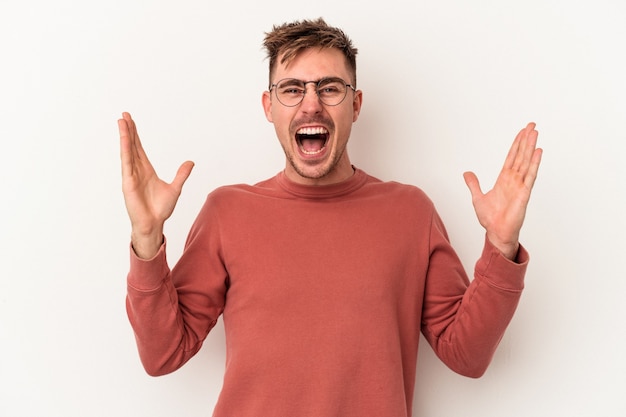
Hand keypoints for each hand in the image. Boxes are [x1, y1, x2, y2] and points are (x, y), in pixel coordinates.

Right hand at [119, 112, 193, 257]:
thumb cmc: (161, 210)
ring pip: (127, 151)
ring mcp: (131, 176)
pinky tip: (124, 140)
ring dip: (124, 136)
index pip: (139, 148)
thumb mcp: (175, 188)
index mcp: (146, 170)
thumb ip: (182, 174)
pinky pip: (126, 163)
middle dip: (128, 130)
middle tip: (124, 115)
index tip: (131, 121)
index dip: (135, 135)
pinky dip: (125, 151)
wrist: (154, 224)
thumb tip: (191, 162)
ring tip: (121, 121)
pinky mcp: (128, 183)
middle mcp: (137, 171)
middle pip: (131, 146)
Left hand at [463, 123, 542, 259]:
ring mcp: (520, 185)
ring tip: (535, 133)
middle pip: (521, 155)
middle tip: (532, 125)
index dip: (516, 144)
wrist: (496, 232)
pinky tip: (538, 152)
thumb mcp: (477, 197)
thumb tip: (467, 173)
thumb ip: (474, 184)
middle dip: (526, 140)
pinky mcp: (524, 193)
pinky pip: (530, 176)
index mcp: (504, 180)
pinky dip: (534, 164)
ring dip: (531, 147)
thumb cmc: (490, 218)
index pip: (511, 157)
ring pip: (526, 162)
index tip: (522, 132)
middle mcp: (513, 180)